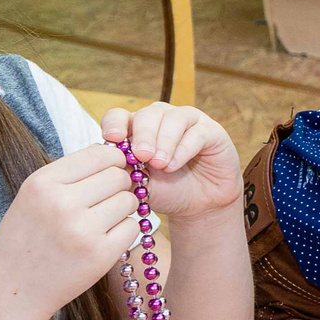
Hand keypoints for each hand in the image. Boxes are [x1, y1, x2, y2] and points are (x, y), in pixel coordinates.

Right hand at [0, 143, 141, 319]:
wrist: (11, 291)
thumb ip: (69, 174)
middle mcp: (61, 203)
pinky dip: (124, 232)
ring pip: (130, 200)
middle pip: (119, 175)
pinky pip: (133, 227)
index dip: (113, 160)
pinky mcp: (100, 254)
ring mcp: (82, 230)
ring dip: (122, 209)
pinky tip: (104, 239)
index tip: (111, 171)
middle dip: (118, 185)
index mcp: (42, 183)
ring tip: (100, 221)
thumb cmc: (24, 240)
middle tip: (104, 201)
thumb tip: (113, 152)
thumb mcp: (32, 198)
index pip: (99, 154)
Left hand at [100, 103, 240, 223]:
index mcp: (138, 129)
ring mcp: (188, 122)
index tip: (112, 139)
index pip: (120, 116)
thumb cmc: (167, 191)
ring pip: (173, 118)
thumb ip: (125, 170)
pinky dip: (183, 149)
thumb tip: (108, 159)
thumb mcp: (139, 184)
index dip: (114, 123)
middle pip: (148, 113)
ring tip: (160, 165)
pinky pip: (196, 132)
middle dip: (143, 134)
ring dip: (164, 141)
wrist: (200, 205)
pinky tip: (174, 165)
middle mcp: (162, 119)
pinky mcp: (211, 131)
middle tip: (141, 156)